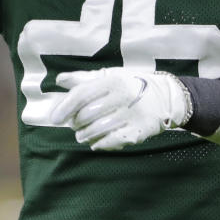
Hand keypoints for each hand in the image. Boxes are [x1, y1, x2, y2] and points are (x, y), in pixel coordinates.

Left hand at [51, 68, 192, 150]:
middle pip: (87, 115)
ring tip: (82, 134)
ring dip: (84, 135)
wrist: (165, 97)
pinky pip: (111, 141)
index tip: (55, 118)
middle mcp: (122, 97)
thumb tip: (60, 79)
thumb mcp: (110, 76)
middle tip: (73, 125)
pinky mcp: (138, 131)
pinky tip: (95, 142)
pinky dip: (99, 144)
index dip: (65, 107)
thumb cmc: (131, 85)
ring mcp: (131, 116)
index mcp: (113, 81)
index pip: (82, 95)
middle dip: (75, 123)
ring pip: (97, 130)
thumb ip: (84, 79)